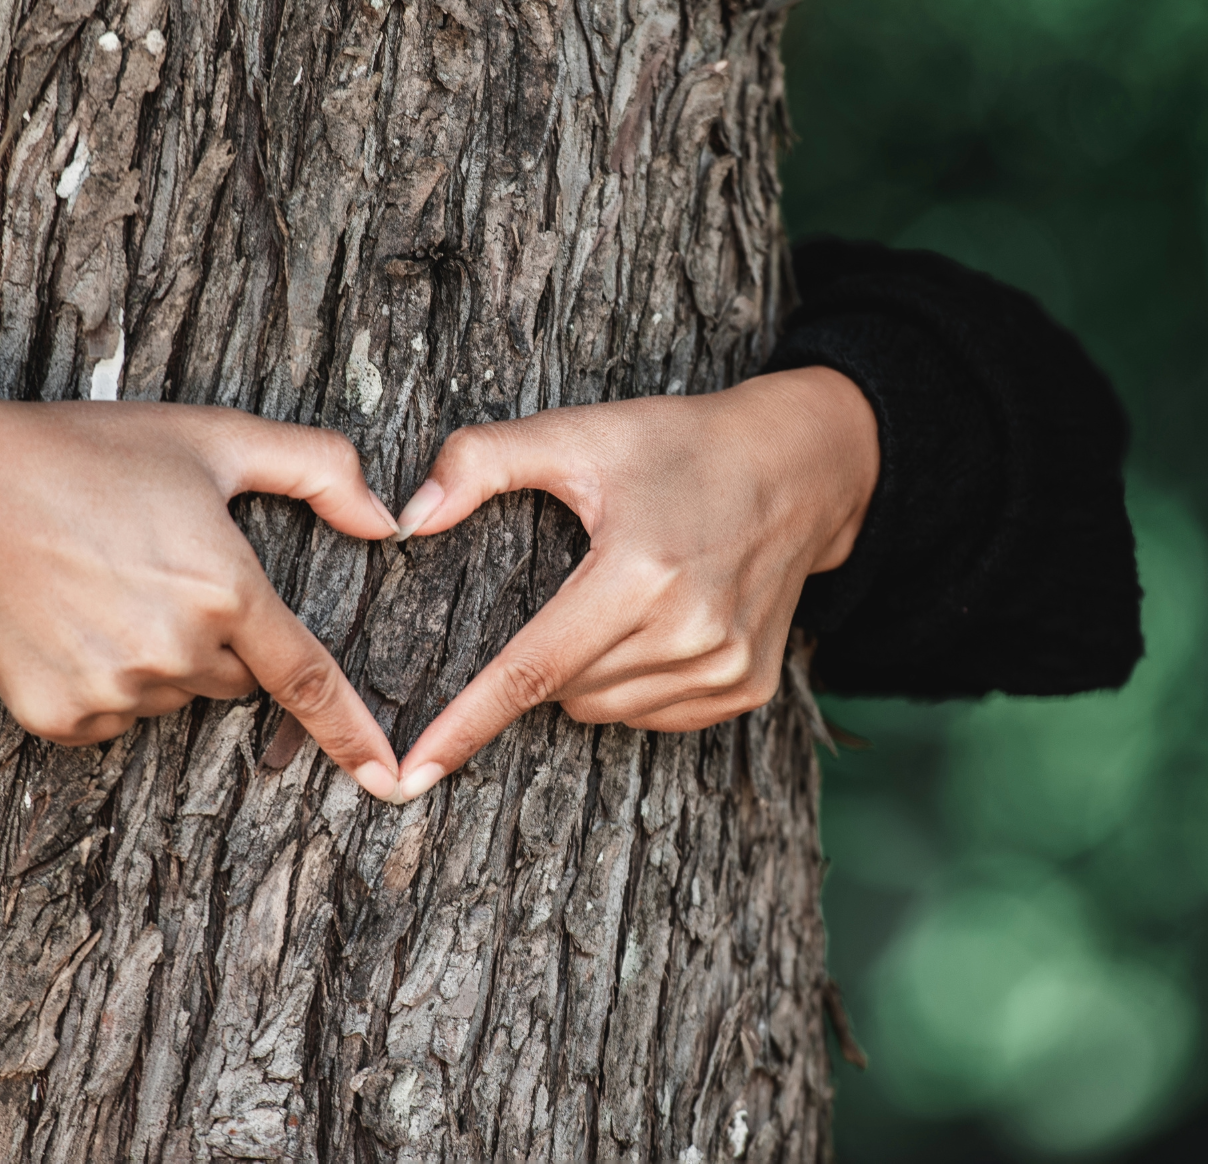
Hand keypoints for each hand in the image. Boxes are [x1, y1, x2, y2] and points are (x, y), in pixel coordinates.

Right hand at [0, 389, 403, 799]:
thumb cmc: (88, 455)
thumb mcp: (213, 437)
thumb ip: (317, 467)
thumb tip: (389, 518)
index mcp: (225, 590)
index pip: (307, 678)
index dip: (352, 732)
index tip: (388, 778)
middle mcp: (176, 652)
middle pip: (231, 678)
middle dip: (216, 639)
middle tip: (156, 572)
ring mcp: (114, 690)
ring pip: (170, 697)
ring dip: (157, 660)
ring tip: (102, 588)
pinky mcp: (58, 716)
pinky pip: (110, 717)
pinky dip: (102, 681)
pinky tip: (69, 622)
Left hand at [389, 366, 878, 801]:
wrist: (800, 466)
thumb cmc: (680, 446)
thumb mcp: (580, 434)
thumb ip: (483, 461)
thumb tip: (408, 519)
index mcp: (640, 573)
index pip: (530, 670)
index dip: (465, 723)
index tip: (413, 774)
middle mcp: (690, 633)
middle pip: (563, 691)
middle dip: (540, 658)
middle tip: (570, 588)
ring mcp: (725, 669)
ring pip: (603, 710)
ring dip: (585, 675)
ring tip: (619, 600)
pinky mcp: (746, 688)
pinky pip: (651, 716)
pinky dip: (630, 686)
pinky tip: (654, 627)